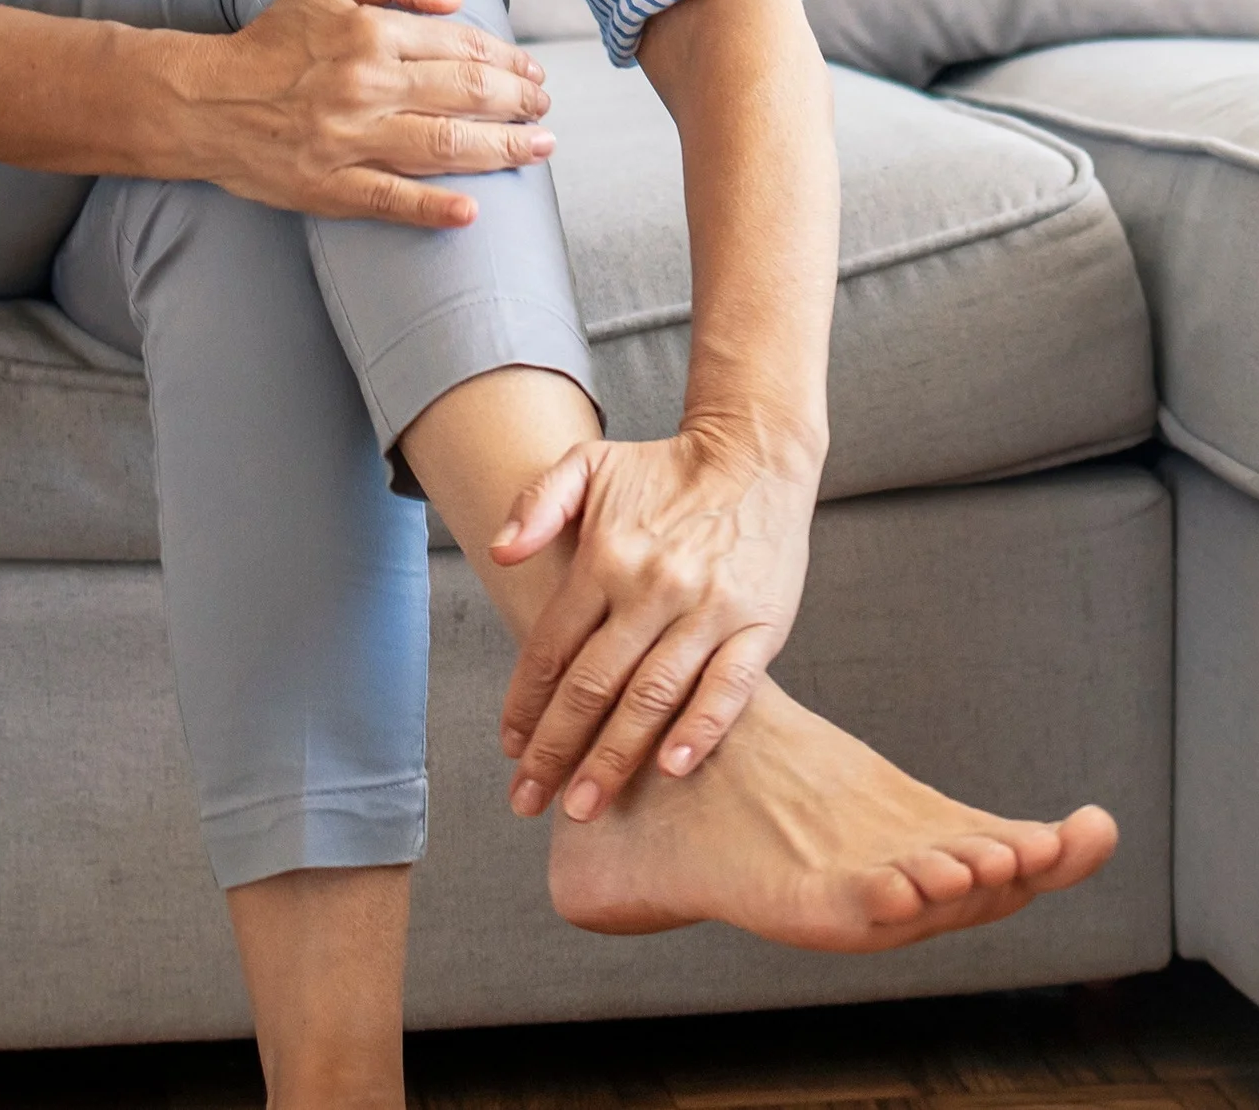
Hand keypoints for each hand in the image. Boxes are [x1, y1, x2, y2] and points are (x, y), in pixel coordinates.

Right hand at [181, 0, 554, 227]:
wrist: (203, 101)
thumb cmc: (273, 42)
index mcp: (368, 35)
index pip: (459, 47)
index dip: (506, 61)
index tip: (532, 73)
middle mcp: (365, 86)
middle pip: (465, 95)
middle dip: (518, 103)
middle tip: (545, 109)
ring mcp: (349, 140)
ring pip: (444, 146)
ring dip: (502, 149)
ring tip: (539, 148)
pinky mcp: (331, 186)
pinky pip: (392, 200)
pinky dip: (434, 208)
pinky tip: (473, 212)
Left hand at [492, 424, 822, 821]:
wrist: (758, 453)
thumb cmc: (667, 469)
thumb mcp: (589, 464)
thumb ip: (536, 503)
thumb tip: (499, 553)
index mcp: (606, 557)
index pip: (551, 647)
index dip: (525, 704)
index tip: (510, 749)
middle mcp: (653, 587)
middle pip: (592, 685)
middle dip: (555, 750)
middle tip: (529, 801)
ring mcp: (709, 609)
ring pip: (652, 696)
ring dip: (614, 757)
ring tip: (584, 805)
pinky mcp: (759, 624)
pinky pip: (728, 687)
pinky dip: (700, 729)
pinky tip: (672, 768)